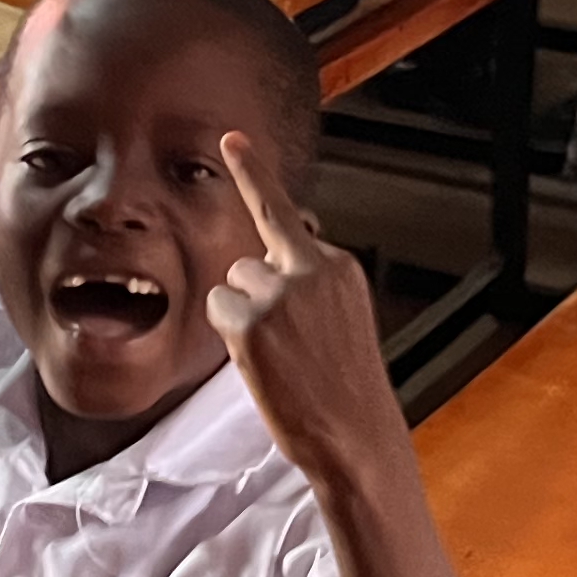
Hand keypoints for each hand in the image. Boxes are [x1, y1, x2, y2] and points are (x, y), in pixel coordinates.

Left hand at [205, 128, 402, 481]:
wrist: (356, 436)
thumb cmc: (347, 388)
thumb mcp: (344, 319)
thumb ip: (310, 285)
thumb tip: (268, 268)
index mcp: (338, 267)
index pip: (283, 212)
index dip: (252, 171)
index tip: (230, 140)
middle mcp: (311, 270)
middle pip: (251, 258)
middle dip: (256, 292)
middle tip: (281, 336)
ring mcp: (279, 294)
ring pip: (234, 285)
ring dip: (245, 316)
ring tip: (281, 356)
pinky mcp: (252, 322)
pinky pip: (220, 312)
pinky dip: (232, 336)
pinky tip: (265, 361)